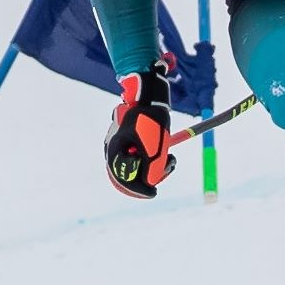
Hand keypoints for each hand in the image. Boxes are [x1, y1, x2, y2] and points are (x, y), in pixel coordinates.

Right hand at [105, 64, 174, 197]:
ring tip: (170, 156)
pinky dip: (153, 155)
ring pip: (137, 164)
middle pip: (130, 174)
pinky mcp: (130, 137)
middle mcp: (114, 148)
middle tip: (168, 167)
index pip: (123, 181)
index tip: (154, 193)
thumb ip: (153, 169)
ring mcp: (121, 142)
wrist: (150, 92)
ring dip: (155, 164)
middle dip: (150, 175)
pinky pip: (140, 153)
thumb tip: (151, 184)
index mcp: (116, 151)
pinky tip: (166, 148)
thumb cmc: (151, 119)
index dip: (140, 190)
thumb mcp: (156, 147)